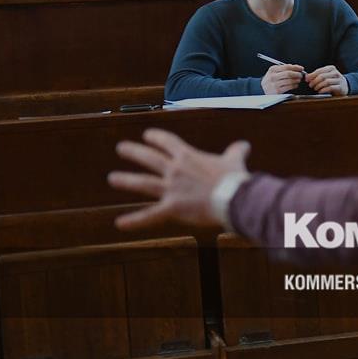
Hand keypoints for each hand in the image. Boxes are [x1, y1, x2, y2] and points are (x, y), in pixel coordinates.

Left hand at [109, 128, 249, 229]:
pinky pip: (150, 215)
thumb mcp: (235, 160)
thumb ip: (236, 151)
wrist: (233, 197)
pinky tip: (119, 223)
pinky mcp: (171, 208)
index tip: (148, 135)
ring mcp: (171, 189)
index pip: (168, 142)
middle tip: (121, 148)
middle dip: (134, 152)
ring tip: (113, 178)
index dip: (157, 137)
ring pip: (143, 182)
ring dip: (126, 180)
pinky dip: (135, 220)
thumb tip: (244, 145)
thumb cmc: (234, 178)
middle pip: (150, 158)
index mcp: (188, 156)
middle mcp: (175, 170)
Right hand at [261, 63, 304, 94]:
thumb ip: (283, 68)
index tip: (301, 68)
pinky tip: (295, 84)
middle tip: (301, 75)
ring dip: (297, 80)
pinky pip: (289, 87)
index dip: (295, 67)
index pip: (287, 67)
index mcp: (272, 70)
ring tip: (298, 80)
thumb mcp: (273, 71)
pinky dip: (294, 85)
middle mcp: (273, 76)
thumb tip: (295, 67)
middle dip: (297, 74)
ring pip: (290, 81)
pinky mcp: (277, 91)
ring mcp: (275, 84)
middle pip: (288, 74)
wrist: (261, 89)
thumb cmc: (270, 80)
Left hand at [305, 65, 348, 95]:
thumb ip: (317, 75)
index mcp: (331, 68)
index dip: (312, 75)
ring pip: (326, 82)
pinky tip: (320, 91)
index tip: (307, 79)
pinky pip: (330, 88)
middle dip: (314, 81)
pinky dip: (323, 90)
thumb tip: (307, 76)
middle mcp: (336, 73)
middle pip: (322, 76)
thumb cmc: (333, 81)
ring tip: (315, 88)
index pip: (319, 70)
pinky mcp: (340, 87)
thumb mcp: (326, 75)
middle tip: (310, 85)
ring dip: (318, 86)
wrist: (345, 86)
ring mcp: (339, 80)